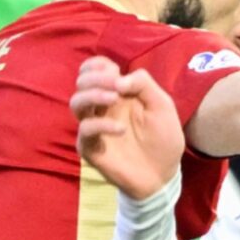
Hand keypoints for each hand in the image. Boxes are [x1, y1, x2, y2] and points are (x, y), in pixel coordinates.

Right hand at [73, 57, 184, 199]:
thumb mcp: (161, 105)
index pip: (93, 69)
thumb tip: (118, 80)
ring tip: (114, 98)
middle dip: (96, 78)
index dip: (98, 65)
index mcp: (115, 93)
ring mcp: (94, 127)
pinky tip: (121, 129)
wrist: (163, 175)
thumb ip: (144, 84)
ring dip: (93, 94)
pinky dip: (101, 125)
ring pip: (76, 102)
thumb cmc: (163, 139)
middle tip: (116, 86)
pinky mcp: (90, 147)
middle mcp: (101, 107)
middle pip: (81, 82)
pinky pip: (85, 130)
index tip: (115, 72)